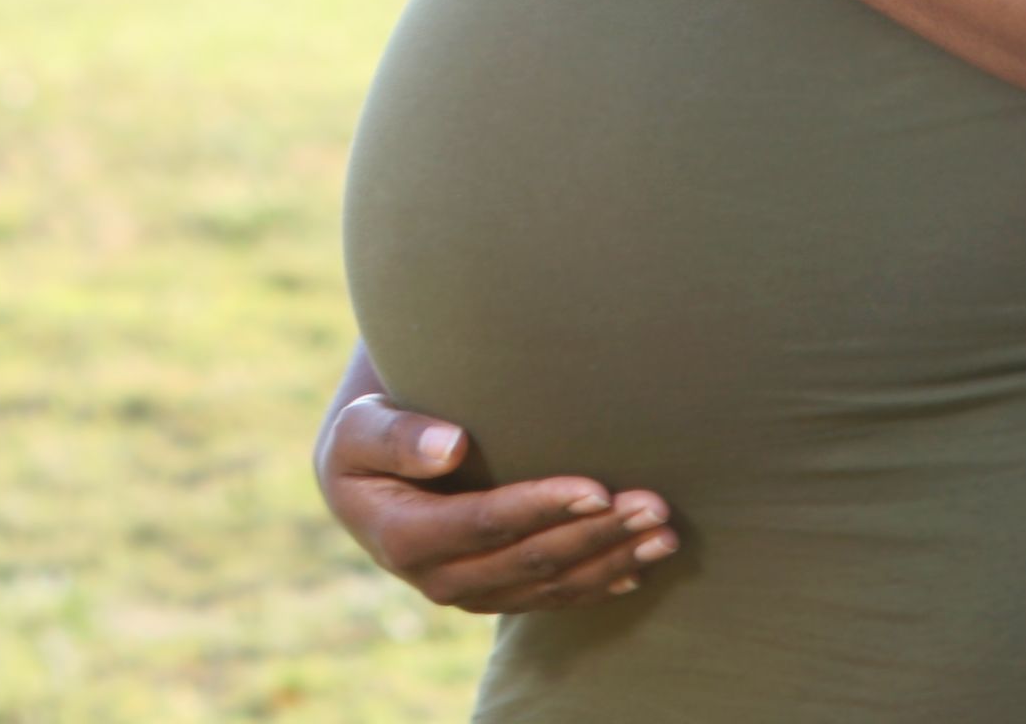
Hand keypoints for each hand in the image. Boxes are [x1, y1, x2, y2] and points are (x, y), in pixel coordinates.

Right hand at [314, 393, 683, 613]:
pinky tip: (640, 566)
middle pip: (532, 560)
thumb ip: (397, 436)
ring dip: (612, 559)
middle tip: (655, 504)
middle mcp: (440, 581)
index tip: (598, 485)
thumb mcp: (359, 429)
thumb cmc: (364, 441)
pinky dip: (599, 583)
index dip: (544, 507)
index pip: (487, 524)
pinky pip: (553, 597)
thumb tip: (450, 446)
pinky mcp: (496, 596)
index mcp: (405, 539)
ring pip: (553, 584)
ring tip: (666, 533)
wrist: (361, 486)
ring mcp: (472, 595)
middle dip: (598, 533)